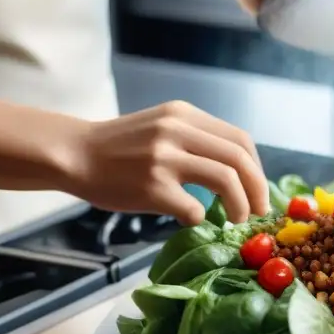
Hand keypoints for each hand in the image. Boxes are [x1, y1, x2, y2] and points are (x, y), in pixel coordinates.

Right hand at [68, 101, 269, 225]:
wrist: (74, 154)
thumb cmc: (121, 146)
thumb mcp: (163, 126)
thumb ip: (198, 139)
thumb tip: (242, 171)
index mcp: (184, 115)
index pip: (241, 139)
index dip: (257, 168)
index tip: (258, 189)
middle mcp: (176, 131)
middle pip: (240, 159)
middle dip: (258, 189)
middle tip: (259, 210)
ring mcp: (164, 158)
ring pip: (226, 179)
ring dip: (241, 204)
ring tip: (237, 218)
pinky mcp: (152, 187)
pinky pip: (194, 208)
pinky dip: (201, 218)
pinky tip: (190, 219)